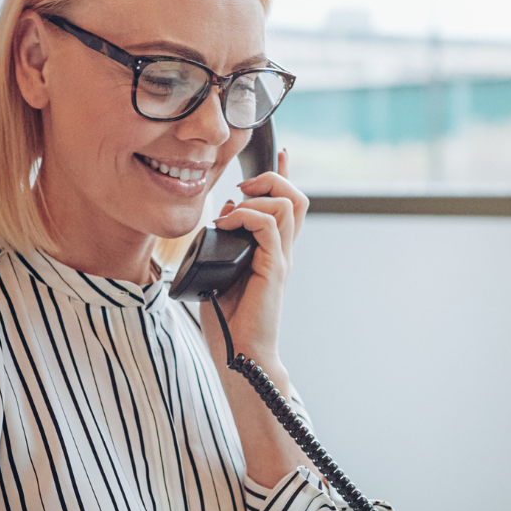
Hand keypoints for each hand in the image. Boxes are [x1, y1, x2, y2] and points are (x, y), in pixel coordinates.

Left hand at [202, 148, 308, 382]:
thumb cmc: (229, 324)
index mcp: (271, 253)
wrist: (242, 356)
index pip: (287, 207)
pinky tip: (227, 225)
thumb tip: (215, 223)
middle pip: (296, 197)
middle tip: (243, 187)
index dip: (283, 175)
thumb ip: (221, 248)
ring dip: (257, 196)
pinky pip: (267, 225)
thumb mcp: (219, 275)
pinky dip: (245, 216)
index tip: (278, 153)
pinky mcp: (274, 268)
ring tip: (233, 208)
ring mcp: (280, 259)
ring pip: (287, 204)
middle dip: (271, 178)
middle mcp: (281, 252)